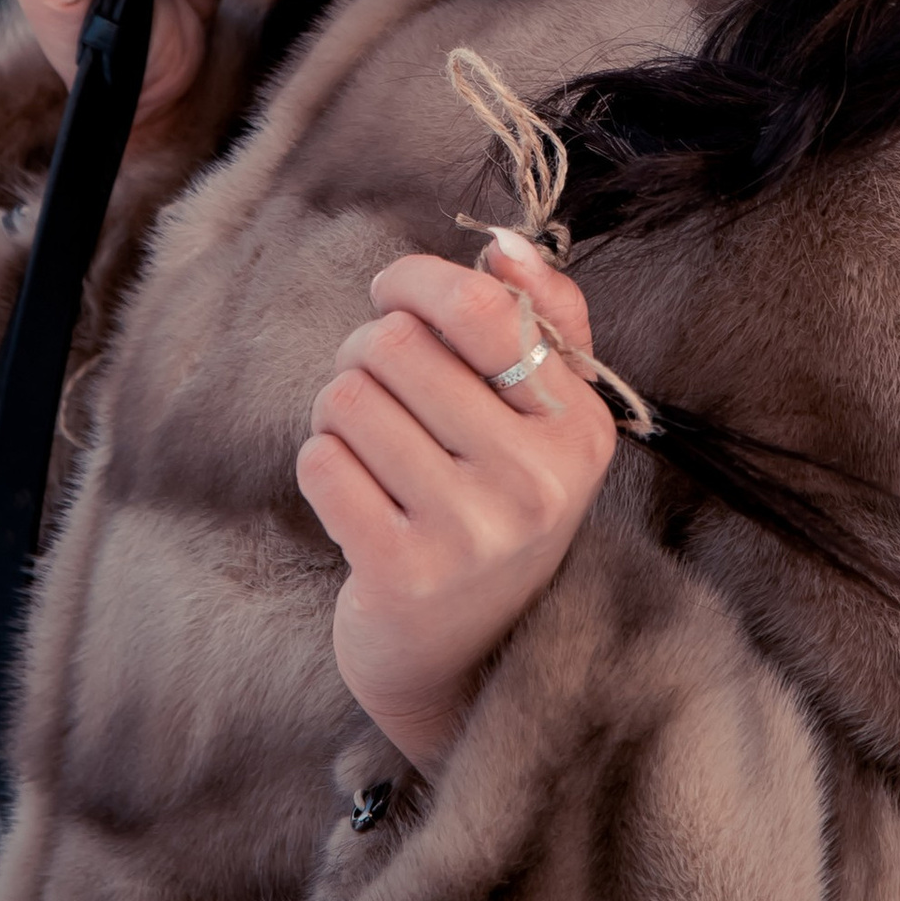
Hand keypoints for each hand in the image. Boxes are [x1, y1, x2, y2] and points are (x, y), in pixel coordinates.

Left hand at [296, 236, 617, 769]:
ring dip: (339, 410)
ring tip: (372, 446)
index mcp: (579, 427)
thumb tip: (501, 244)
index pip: (479, 307)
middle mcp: (534, 481)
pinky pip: (320, 461)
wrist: (472, 656)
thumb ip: (544, 315)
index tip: (395, 295)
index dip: (415, 281)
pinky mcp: (402, 574)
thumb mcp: (549, 414)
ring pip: (347, 397)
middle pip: (394, 344)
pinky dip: (323, 465)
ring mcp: (470, 532)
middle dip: (367, 349)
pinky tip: (356, 496)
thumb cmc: (501, 501)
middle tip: (380, 386)